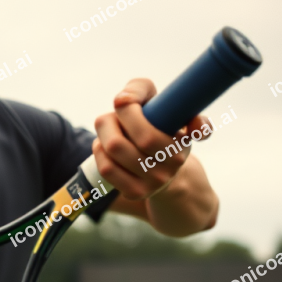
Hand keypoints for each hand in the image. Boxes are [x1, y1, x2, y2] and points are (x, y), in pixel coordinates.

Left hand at [92, 78, 211, 200]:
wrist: (168, 168)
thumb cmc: (161, 127)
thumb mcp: (160, 103)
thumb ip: (144, 89)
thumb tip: (124, 99)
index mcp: (181, 144)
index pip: (145, 134)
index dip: (127, 111)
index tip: (122, 100)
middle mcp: (169, 167)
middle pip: (119, 144)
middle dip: (108, 123)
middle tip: (111, 115)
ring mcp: (153, 183)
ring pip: (111, 155)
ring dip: (102, 137)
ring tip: (109, 131)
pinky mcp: (135, 192)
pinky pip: (107, 170)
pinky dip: (100, 153)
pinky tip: (104, 147)